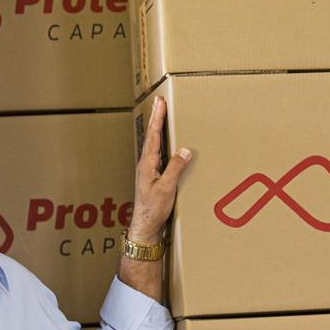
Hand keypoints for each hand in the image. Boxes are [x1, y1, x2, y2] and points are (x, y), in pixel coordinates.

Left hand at [129, 95, 191, 242]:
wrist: (145, 227)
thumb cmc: (153, 210)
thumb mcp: (166, 189)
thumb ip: (175, 168)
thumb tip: (184, 150)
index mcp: (147, 164)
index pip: (154, 135)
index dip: (158, 118)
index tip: (160, 102)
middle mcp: (145, 165)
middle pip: (152, 136)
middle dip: (156, 118)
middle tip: (159, 102)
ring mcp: (148, 171)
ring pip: (154, 145)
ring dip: (158, 130)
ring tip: (162, 117)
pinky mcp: (152, 178)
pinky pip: (158, 156)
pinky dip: (161, 144)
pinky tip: (166, 145)